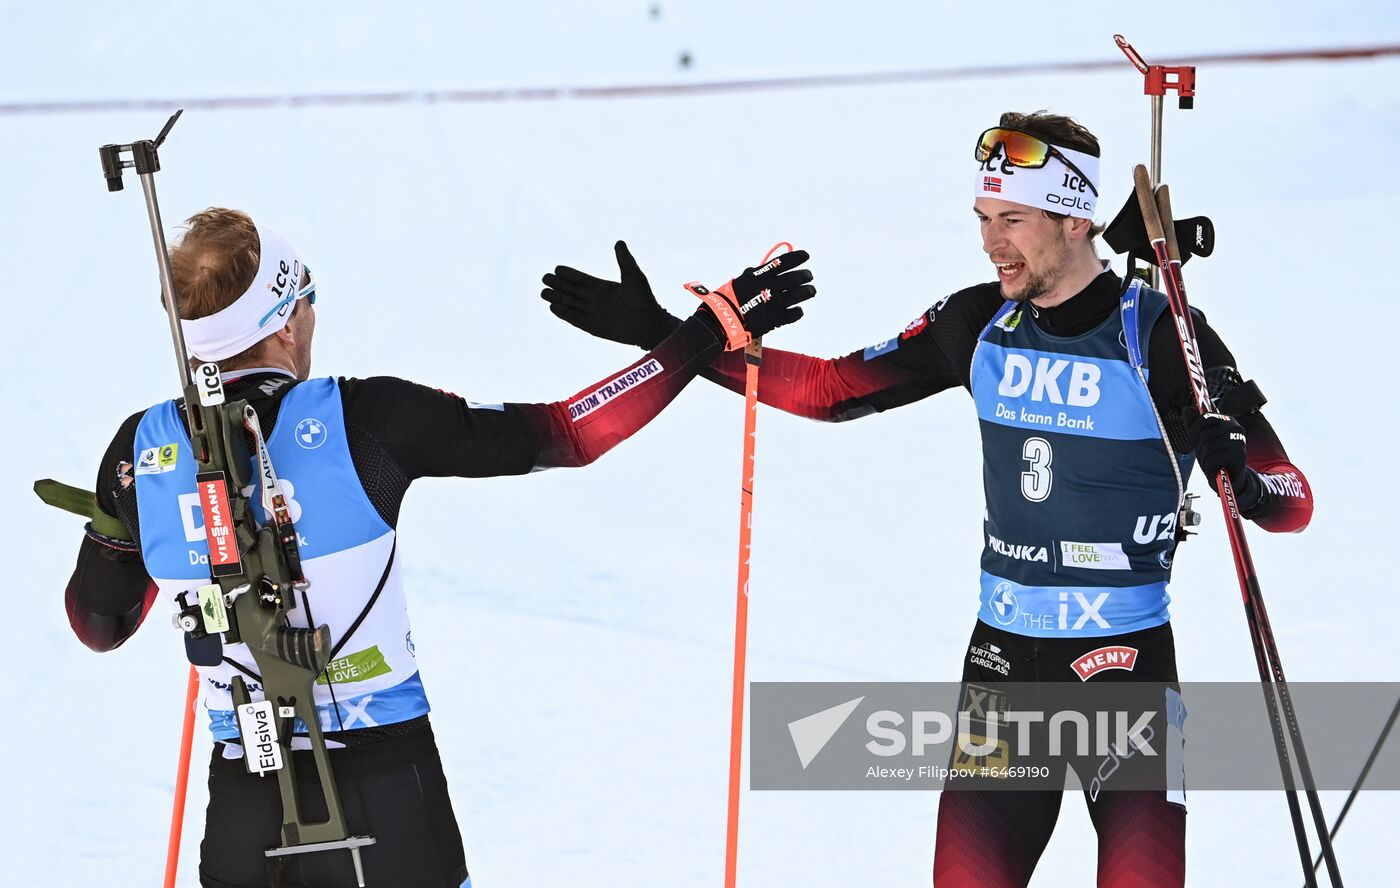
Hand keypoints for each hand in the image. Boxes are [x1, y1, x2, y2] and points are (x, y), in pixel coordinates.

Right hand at [542, 241, 680, 348]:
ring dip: (557, 298)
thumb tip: (619, 242)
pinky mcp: (593, 327)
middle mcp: (596, 300)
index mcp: (603, 288)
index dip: (569, 274)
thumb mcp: (634, 276)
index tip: (557, 268)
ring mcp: (594, 314)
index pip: (581, 279)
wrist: (650, 325)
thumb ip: (625, 260)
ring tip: (544, 292)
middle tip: (545, 278)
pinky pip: (575, 319)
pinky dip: (564, 314)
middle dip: (558, 285)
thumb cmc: (644, 300)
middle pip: (572, 291)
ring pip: (571, 304)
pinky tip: (553, 307)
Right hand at [692, 249, 815, 346]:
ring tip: (811, 290)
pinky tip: (799, 309)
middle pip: (795, 278)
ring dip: (807, 291)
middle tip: (809, 276)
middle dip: (805, 276)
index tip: (806, 256)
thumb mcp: (741, 281)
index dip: (797, 257)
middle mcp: (769, 287)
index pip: (783, 262)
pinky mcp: (775, 319)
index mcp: (759, 276)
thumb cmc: (729, 299)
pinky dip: (798, 311)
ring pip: (799, 295)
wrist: (723, 320)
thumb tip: (766, 267)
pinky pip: (794, 314)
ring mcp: (773, 304)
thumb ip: (756, 275)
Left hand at [1183, 407, 1247, 493]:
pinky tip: (1215, 470)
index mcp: (1226, 420)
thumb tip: (1186, 409)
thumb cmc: (1214, 455)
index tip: (1194, 443)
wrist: (1230, 478)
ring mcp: (1239, 440)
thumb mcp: (1201, 440)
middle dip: (1199, 449)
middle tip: (1204, 458)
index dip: (1194, 432)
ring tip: (1210, 465)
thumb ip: (1194, 425)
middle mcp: (1235, 426)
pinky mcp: (1240, 454)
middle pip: (1204, 435)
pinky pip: (1215, 459)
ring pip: (1208, 448)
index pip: (1204, 418)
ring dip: (1204, 460)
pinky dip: (1210, 468)